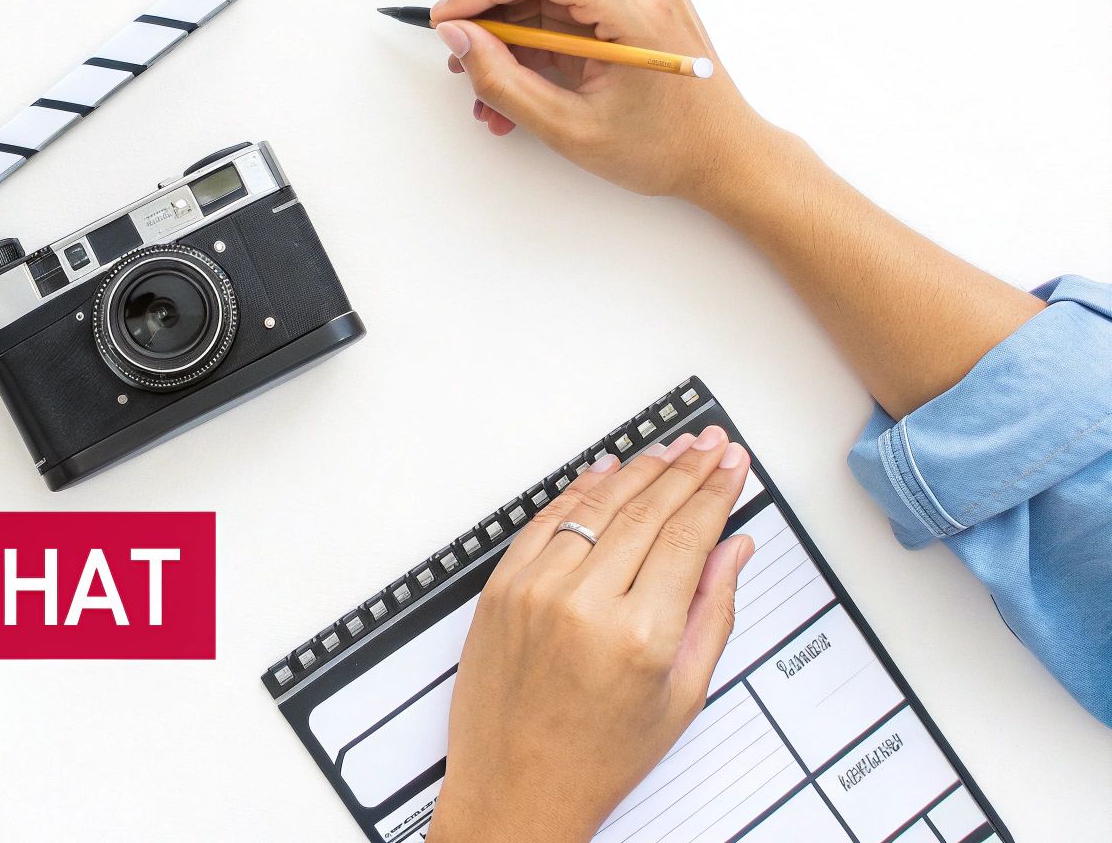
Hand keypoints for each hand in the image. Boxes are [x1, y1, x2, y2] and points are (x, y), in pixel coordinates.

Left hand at [427, 426, 755, 842]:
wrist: (517, 788)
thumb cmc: (596, 757)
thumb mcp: (681, 695)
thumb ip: (713, 612)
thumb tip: (734, 549)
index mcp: (639, 635)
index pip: (687, 535)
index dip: (715, 492)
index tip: (732, 467)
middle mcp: (583, 604)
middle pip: (646, 511)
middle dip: (685, 471)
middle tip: (708, 445)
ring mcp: (535, 591)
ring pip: (595, 507)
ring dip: (637, 472)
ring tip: (668, 451)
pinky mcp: (500, 590)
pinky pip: (545, 523)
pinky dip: (579, 493)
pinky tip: (607, 475)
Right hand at [431, 0, 782, 205]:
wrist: (723, 154)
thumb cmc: (669, 146)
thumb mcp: (569, 127)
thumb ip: (502, 80)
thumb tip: (459, 39)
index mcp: (636, 3)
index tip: (446, 21)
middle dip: (488, 5)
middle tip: (460, 51)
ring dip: (509, 26)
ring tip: (488, 83)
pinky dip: (535, 33)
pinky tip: (519, 79)